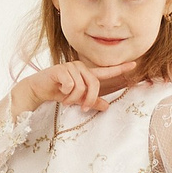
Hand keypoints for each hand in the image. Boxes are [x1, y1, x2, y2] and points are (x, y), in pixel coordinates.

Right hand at [12, 60, 134, 117]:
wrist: (38, 89)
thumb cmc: (58, 92)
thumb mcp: (77, 99)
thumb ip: (92, 102)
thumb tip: (107, 107)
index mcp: (86, 74)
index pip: (106, 71)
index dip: (120, 68)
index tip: (134, 64)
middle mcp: (80, 67)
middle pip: (94, 84)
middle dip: (89, 99)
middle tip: (81, 107)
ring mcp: (70, 66)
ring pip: (81, 86)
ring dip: (73, 98)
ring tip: (65, 99)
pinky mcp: (60, 69)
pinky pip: (70, 84)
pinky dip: (65, 92)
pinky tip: (59, 90)